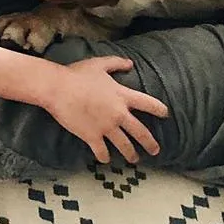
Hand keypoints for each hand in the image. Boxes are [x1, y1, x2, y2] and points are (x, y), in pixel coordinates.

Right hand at [45, 57, 168, 163]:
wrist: (57, 88)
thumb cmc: (77, 74)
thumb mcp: (99, 64)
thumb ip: (116, 63)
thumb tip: (130, 63)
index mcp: (122, 96)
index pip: (148, 104)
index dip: (159, 110)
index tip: (165, 115)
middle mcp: (118, 114)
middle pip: (141, 132)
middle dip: (150, 143)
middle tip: (155, 150)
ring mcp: (106, 127)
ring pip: (125, 146)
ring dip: (131, 155)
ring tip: (134, 160)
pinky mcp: (92, 136)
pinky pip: (102, 152)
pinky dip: (104, 157)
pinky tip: (105, 160)